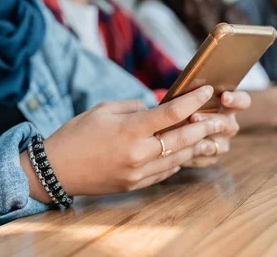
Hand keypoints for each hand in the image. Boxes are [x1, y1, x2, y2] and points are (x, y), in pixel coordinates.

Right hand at [21, 86, 236, 200]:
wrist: (56, 169)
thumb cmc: (76, 134)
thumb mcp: (103, 110)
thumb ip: (134, 107)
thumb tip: (153, 110)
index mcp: (130, 130)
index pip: (170, 114)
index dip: (192, 101)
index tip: (206, 91)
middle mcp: (138, 153)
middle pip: (182, 139)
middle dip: (204, 127)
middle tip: (220, 119)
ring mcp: (138, 173)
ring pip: (177, 159)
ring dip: (196, 147)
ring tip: (211, 137)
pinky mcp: (135, 185)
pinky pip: (164, 173)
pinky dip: (177, 162)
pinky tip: (185, 154)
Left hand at [181, 91, 249, 167]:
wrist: (178, 125)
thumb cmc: (186, 104)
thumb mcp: (191, 95)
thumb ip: (193, 92)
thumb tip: (188, 89)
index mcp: (228, 105)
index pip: (243, 101)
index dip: (236, 99)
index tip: (225, 97)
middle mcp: (229, 125)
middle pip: (228, 124)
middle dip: (210, 121)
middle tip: (193, 117)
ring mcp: (222, 142)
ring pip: (218, 145)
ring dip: (202, 141)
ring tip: (187, 138)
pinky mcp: (212, 157)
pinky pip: (205, 159)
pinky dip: (193, 156)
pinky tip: (179, 152)